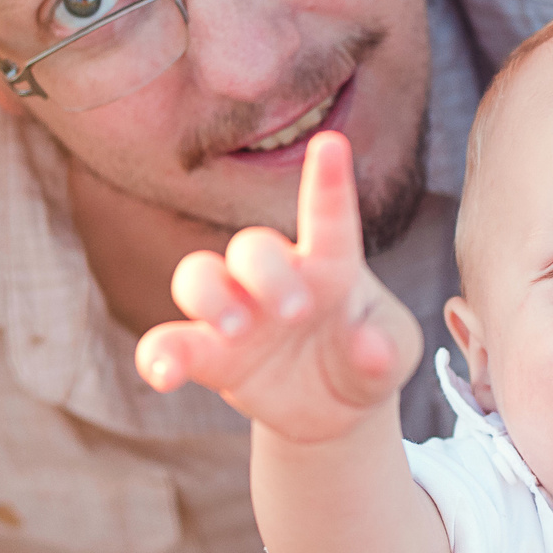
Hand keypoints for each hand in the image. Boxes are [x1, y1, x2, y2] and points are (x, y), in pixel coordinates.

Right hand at [136, 134, 424, 442]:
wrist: (333, 408)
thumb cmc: (365, 359)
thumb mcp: (393, 357)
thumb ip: (387, 351)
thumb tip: (370, 349)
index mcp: (330, 268)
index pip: (329, 222)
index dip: (328, 183)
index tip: (331, 144)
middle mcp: (275, 279)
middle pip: (251, 247)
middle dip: (265, 271)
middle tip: (295, 311)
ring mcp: (236, 313)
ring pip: (197, 276)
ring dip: (210, 297)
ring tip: (237, 330)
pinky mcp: (208, 354)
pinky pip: (170, 344)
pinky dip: (159, 356)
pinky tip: (163, 374)